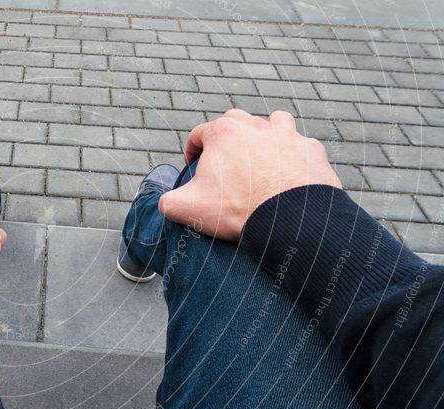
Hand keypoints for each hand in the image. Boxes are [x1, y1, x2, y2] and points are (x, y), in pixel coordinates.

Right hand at [159, 109, 341, 240]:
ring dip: (264, 135)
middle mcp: (255, 125)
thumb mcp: (187, 208)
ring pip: (273, 122)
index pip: (199, 134)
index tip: (193, 167)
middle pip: (234, 121)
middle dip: (226, 137)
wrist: (290, 218)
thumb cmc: (237, 209)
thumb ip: (168, 202)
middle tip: (224, 162)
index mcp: (222, 134)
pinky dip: (293, 155)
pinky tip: (289, 172)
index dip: (192, 150)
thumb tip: (165, 202)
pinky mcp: (310, 149)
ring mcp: (286, 135)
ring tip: (261, 157)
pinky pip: (300, 145)